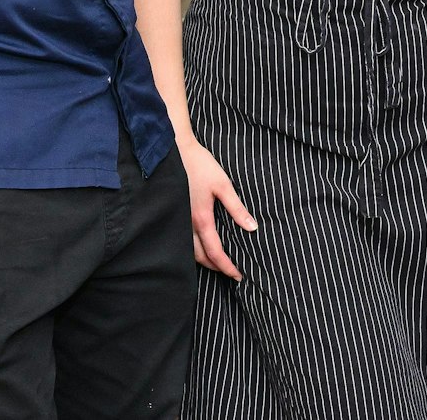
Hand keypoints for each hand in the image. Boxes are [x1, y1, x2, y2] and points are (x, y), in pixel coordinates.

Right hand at [181, 138, 256, 279]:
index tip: (238, 275)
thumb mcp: (223, 185)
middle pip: (200, 257)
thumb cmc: (200, 165)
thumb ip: (237, 208)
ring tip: (216, 262)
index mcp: (202, 218)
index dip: (227, 267)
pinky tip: (199, 245)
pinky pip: (181, 239)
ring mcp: (177, 219)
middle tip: (229, 272)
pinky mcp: (173, 213)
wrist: (175, 150)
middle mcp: (187, 224)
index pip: (215, 252)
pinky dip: (192, 249)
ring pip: (188, 250)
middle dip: (215, 267)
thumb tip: (252, 227)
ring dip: (203, 260)